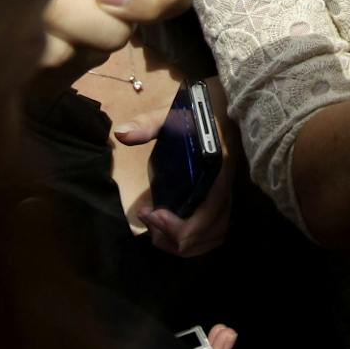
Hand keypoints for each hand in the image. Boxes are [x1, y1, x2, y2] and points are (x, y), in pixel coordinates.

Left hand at [118, 78, 236, 257]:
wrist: (227, 103)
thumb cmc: (198, 109)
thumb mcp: (171, 114)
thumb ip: (148, 124)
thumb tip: (122, 134)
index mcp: (217, 171)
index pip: (205, 215)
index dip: (175, 226)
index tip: (148, 211)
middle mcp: (226, 188)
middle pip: (208, 233)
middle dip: (175, 238)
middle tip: (148, 222)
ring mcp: (228, 195)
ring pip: (215, 237)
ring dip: (185, 245)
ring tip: (158, 231)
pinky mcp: (224, 198)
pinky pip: (217, 231)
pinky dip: (197, 241)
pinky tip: (174, 229)